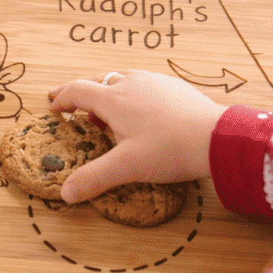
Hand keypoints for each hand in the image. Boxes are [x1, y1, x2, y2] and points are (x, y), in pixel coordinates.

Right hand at [48, 70, 226, 202]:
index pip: (77, 91)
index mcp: (114, 99)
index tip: (53, 108)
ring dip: (107, 90)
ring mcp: (154, 82)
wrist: (218, 137)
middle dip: (80, 92)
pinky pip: (144, 83)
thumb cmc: (170, 149)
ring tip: (104, 108)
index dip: (61, 99)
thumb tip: (65, 193)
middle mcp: (131, 84)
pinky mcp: (174, 86)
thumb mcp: (127, 167)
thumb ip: (94, 178)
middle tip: (68, 101)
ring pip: (121, 78)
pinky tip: (140, 107)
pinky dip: (131, 91)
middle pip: (97, 80)